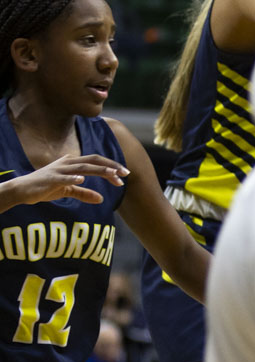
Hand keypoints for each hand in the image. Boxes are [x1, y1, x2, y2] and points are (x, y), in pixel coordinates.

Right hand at [4, 155, 126, 205]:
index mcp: (72, 164)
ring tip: (112, 173)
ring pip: (82, 167)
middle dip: (110, 166)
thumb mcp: (67, 191)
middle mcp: (67, 163)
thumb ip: (84, 194)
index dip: (111, 166)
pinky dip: (72, 178)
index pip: (96, 161)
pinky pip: (62, 178)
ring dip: (98, 170)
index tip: (125, 174)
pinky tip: (82, 180)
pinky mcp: (49, 179)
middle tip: (125, 173)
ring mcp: (58, 170)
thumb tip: (101, 199)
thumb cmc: (45, 188)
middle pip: (92, 161)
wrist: (22, 190)